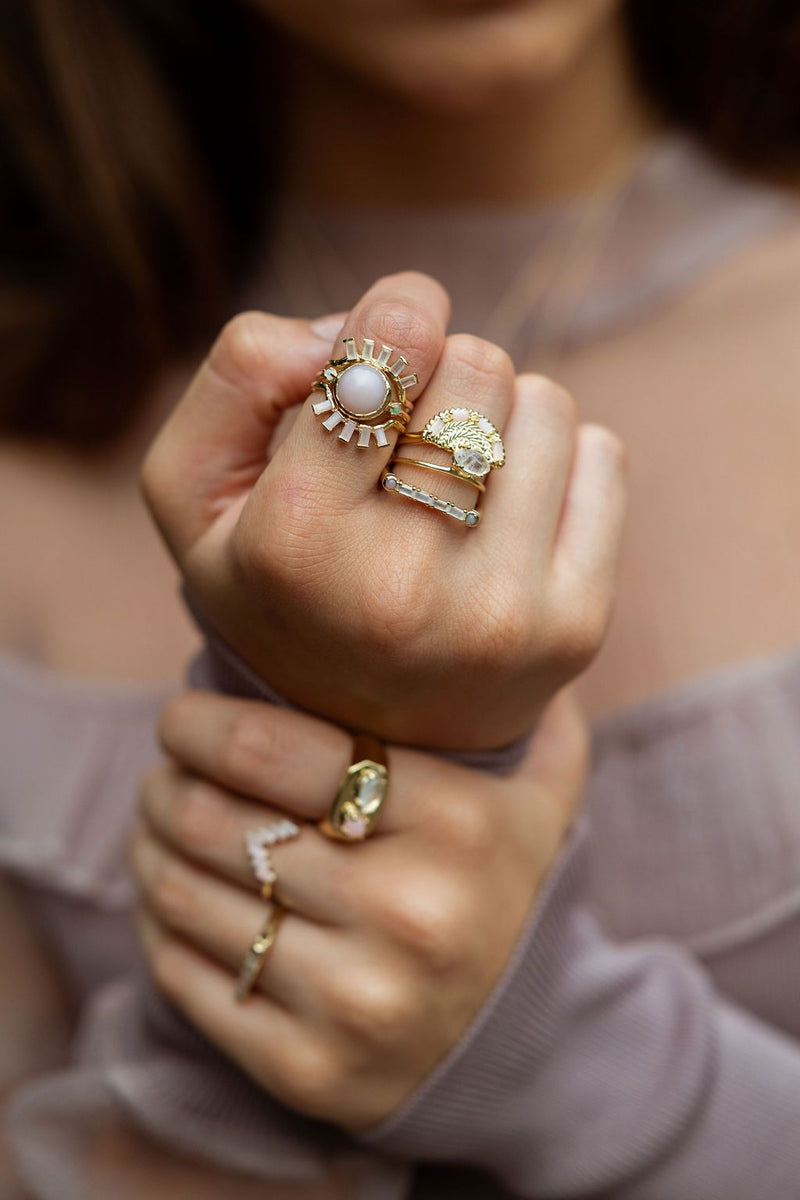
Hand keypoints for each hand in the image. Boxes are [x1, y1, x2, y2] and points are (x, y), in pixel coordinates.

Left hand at [133, 688, 586, 1129]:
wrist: (523, 1043)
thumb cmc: (502, 883)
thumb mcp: (537, 785)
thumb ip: (513, 701)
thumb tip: (458, 624)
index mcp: (455, 821)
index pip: (274, 748)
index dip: (200, 722)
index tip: (181, 717)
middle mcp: (409, 912)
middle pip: (216, 820)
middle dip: (165, 782)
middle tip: (164, 770)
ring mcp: (358, 998)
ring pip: (186, 896)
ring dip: (149, 846)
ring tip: (158, 823)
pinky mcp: (309, 1068)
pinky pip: (185, 976)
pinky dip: (157, 925)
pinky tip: (170, 895)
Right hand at [141, 272, 625, 749]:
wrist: (372, 731)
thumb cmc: (280, 588)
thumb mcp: (195, 490)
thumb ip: (240, 374)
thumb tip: (357, 327)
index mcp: (299, 545)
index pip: (387, 355)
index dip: (394, 318)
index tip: (391, 339)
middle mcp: (404, 587)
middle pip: (478, 363)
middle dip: (442, 379)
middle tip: (409, 442)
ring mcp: (502, 613)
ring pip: (545, 404)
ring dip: (500, 422)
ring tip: (455, 489)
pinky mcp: (578, 624)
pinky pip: (603, 456)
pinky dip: (558, 464)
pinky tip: (509, 519)